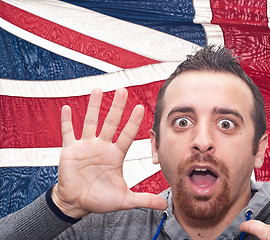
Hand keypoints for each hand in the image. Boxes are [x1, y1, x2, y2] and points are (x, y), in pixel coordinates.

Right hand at [52, 88, 166, 217]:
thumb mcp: (124, 199)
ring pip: (90, 122)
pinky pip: (68, 133)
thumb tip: (165, 205)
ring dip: (93, 106)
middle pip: (111, 122)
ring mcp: (86, 146)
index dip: (134, 122)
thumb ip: (144, 199)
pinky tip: (67, 108)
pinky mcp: (70, 150)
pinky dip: (67, 121)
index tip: (141, 107)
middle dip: (117, 107)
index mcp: (116, 155)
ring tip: (98, 90)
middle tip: (122, 90)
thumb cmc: (100, 199)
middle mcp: (102, 147)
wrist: (78, 203)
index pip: (127, 134)